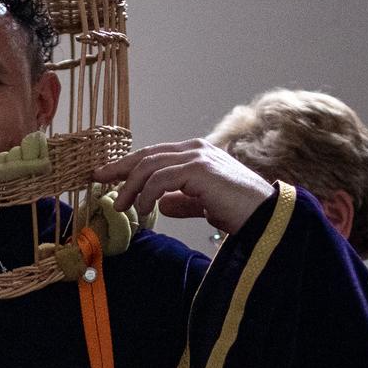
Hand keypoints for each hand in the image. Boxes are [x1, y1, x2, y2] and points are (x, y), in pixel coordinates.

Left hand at [93, 139, 273, 235]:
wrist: (267, 217)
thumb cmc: (241, 212)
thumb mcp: (205, 205)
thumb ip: (184, 201)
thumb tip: (162, 205)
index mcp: (197, 153)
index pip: (154, 154)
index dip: (128, 164)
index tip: (107, 176)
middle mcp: (196, 149)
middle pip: (147, 155)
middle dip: (120, 168)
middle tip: (99, 180)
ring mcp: (198, 157)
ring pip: (150, 166)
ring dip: (132, 187)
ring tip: (124, 206)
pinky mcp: (200, 170)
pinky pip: (161, 179)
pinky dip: (148, 194)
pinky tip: (145, 210)